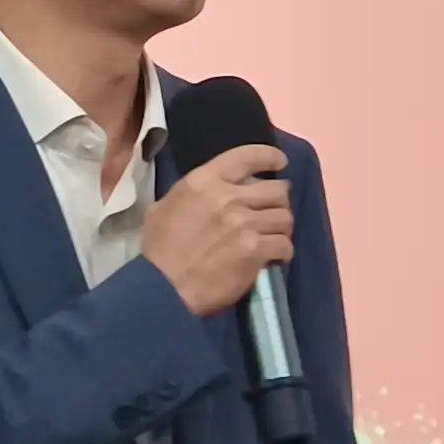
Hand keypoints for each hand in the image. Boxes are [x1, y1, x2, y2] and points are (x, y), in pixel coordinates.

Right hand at [143, 143, 290, 316]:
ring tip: (273, 237)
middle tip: (271, 212)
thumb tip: (207, 191)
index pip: (247, 156)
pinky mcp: (255, 249)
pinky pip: (284, 244)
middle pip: (277, 189)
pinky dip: (283, 252)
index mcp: (204, 181)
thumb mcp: (162, 208)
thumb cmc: (158, 250)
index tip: (280, 163)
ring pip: (285, 217)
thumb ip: (190, 194)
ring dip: (281, 228)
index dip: (270, 157)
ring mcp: (245, 223)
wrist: (162, 287)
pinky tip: (274, 257)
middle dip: (279, 201)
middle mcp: (228, 197)